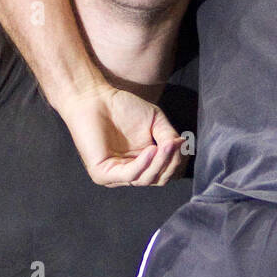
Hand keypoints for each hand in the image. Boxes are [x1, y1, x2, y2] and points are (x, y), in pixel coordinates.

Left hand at [61, 86, 185, 187]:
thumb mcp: (155, 120)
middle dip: (170, 163)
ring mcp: (114, 176)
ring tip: (166, 145)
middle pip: (157, 179)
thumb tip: (181, 148)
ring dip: (160, 162)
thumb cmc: (121, 106)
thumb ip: (169, 136)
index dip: (175, 161)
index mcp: (141, 164)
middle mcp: (128, 173)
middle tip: (175, 145)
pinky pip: (129, 175)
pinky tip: (151, 149)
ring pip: (145, 179)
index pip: (164, 174)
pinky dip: (143, 164)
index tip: (182, 144)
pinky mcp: (102, 174)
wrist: (94, 97)